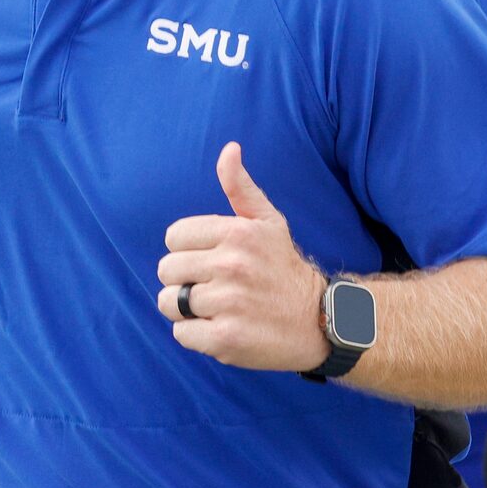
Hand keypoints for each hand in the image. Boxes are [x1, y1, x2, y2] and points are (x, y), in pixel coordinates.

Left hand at [155, 142, 326, 372]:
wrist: (320, 320)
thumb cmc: (284, 269)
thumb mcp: (269, 222)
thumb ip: (241, 187)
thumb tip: (229, 149)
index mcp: (237, 233)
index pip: (174, 237)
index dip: (189, 251)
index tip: (212, 261)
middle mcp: (231, 265)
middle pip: (166, 270)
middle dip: (184, 281)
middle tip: (215, 288)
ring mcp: (228, 303)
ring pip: (169, 303)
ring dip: (187, 310)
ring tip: (217, 309)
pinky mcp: (225, 338)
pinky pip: (182, 333)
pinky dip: (196, 335)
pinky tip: (222, 329)